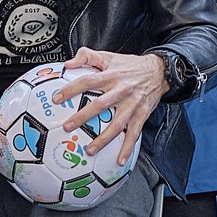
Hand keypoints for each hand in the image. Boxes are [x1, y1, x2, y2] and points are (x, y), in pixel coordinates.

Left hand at [57, 48, 166, 164]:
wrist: (159, 71)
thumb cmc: (131, 65)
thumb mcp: (109, 56)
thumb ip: (87, 56)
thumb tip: (68, 63)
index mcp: (111, 76)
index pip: (87, 81)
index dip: (71, 89)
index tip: (56, 98)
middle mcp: (121, 90)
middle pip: (100, 105)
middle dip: (83, 117)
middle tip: (68, 127)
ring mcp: (132, 104)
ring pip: (117, 124)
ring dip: (103, 139)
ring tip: (89, 150)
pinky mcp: (141, 115)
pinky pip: (134, 134)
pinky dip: (127, 148)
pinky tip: (119, 159)